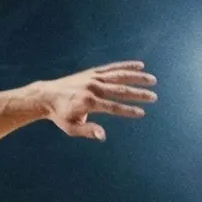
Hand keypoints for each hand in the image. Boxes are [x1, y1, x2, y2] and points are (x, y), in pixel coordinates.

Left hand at [39, 62, 155, 141]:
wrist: (47, 95)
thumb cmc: (61, 115)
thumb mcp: (71, 128)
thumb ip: (88, 131)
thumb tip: (103, 136)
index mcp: (88, 102)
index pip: (113, 107)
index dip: (128, 110)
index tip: (141, 113)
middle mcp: (92, 87)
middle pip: (120, 90)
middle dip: (138, 94)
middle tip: (153, 97)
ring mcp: (93, 78)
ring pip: (119, 76)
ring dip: (137, 77)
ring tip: (152, 80)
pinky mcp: (93, 72)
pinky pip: (112, 68)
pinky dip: (126, 66)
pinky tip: (140, 65)